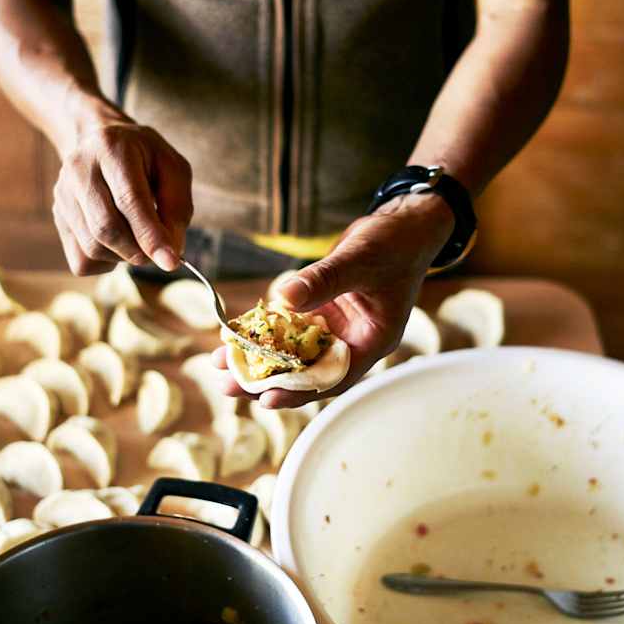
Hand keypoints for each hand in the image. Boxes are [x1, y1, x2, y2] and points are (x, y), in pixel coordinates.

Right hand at [52, 115, 192, 274]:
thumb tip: (169, 254)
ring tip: (137, 236)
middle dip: (139, 250)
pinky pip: (81, 260)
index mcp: (111, 147)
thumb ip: (177, 208)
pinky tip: (117, 240)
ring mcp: (62, 194)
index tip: (171, 262)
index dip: (150, 235)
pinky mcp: (58, 217)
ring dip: (124, 255)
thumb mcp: (173, 169)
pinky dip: (106, 261)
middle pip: (106, 227)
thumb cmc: (145, 159)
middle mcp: (78, 168)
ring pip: (93, 248)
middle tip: (159, 251)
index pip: (129, 199)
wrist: (101, 143)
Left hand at [212, 191, 454, 407]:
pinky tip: (236, 334)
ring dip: (260, 357)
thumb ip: (325, 280)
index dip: (300, 390)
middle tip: (227, 386)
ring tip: (222, 363)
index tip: (266, 398)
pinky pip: (290, 328)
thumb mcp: (360, 260)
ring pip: (294, 352)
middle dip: (268, 379)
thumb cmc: (395, 244)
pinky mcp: (322, 311)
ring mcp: (336, 327)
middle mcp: (352, 340)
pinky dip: (265, 332)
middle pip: (307, 370)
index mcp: (371, 340)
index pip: (334, 376)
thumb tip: (284, 298)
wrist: (402, 225)